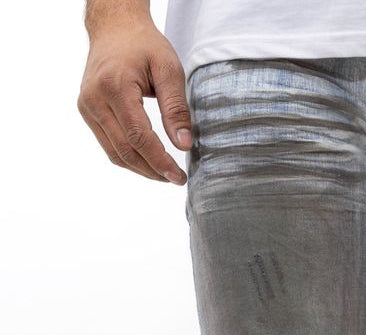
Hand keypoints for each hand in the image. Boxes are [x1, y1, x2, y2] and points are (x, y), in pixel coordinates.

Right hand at [77, 15, 192, 183]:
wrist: (114, 28)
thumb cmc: (143, 45)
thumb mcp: (169, 69)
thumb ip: (176, 109)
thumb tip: (182, 145)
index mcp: (115, 87)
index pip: (138, 137)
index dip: (160, 161)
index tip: (178, 176)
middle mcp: (95, 99)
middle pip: (125, 150)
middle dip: (153, 170)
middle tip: (176, 179)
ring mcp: (87, 106)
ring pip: (115, 153)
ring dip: (141, 169)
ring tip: (164, 174)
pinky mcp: (87, 111)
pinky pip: (108, 145)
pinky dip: (129, 157)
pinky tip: (148, 161)